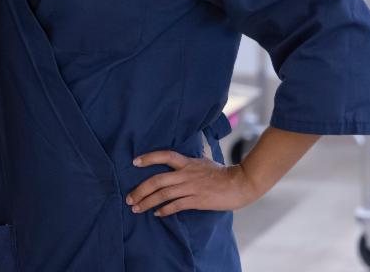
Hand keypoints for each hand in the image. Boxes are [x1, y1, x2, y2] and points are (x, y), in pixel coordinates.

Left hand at [125, 151, 261, 217]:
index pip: (165, 155)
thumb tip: (179, 161)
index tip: (134, 162)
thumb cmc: (222, 173)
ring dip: (147, 202)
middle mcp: (186, 174)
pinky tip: (157, 214)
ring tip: (136, 208)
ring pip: (163, 194)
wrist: (240, 184)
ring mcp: (191, 187)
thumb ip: (190, 162)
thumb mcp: (204, 162)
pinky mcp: (197, 200)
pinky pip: (176, 206)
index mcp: (188, 162)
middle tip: (129, 198)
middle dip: (140, 190)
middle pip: (157, 180)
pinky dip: (164, 210)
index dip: (149, 158)